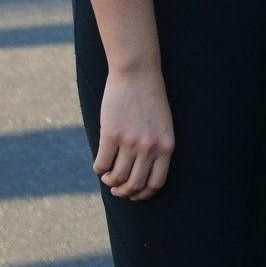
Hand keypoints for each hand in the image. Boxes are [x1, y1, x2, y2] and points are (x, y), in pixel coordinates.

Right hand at [94, 61, 173, 200]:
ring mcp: (130, 142)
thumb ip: (156, 147)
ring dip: (110, 181)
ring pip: (117, 177)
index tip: (134, 194)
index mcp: (166, 146)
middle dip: (123, 192)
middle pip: (135, 184)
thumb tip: (141, 173)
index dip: (143, 193)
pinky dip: (99, 169)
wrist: (136, 72)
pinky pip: (102, 164)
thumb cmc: (149, 97)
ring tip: (107, 177)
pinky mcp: (111, 135)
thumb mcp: (162, 124)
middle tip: (116, 189)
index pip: (156, 183)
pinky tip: (99, 164)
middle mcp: (149, 148)